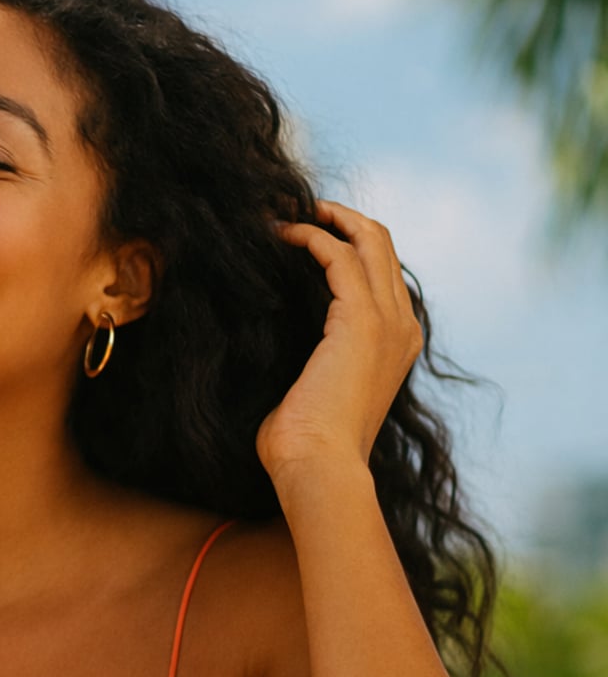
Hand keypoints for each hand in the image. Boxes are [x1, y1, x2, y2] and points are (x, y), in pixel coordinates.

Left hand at [259, 200, 423, 478]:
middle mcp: (403, 326)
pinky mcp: (360, 320)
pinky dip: (310, 236)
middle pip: (383, 244)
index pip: (382, 272)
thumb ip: (313, 359)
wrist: (319, 466)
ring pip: (369, 239)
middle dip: (341, 218)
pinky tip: (280, 234)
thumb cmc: (306, 445)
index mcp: (397, 343)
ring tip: (283, 214)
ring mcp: (386, 321)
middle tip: (297, 209)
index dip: (348, 243)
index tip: (306, 232)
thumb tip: (274, 340)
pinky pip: (340, 256)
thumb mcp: (315, 390)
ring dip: (325, 219)